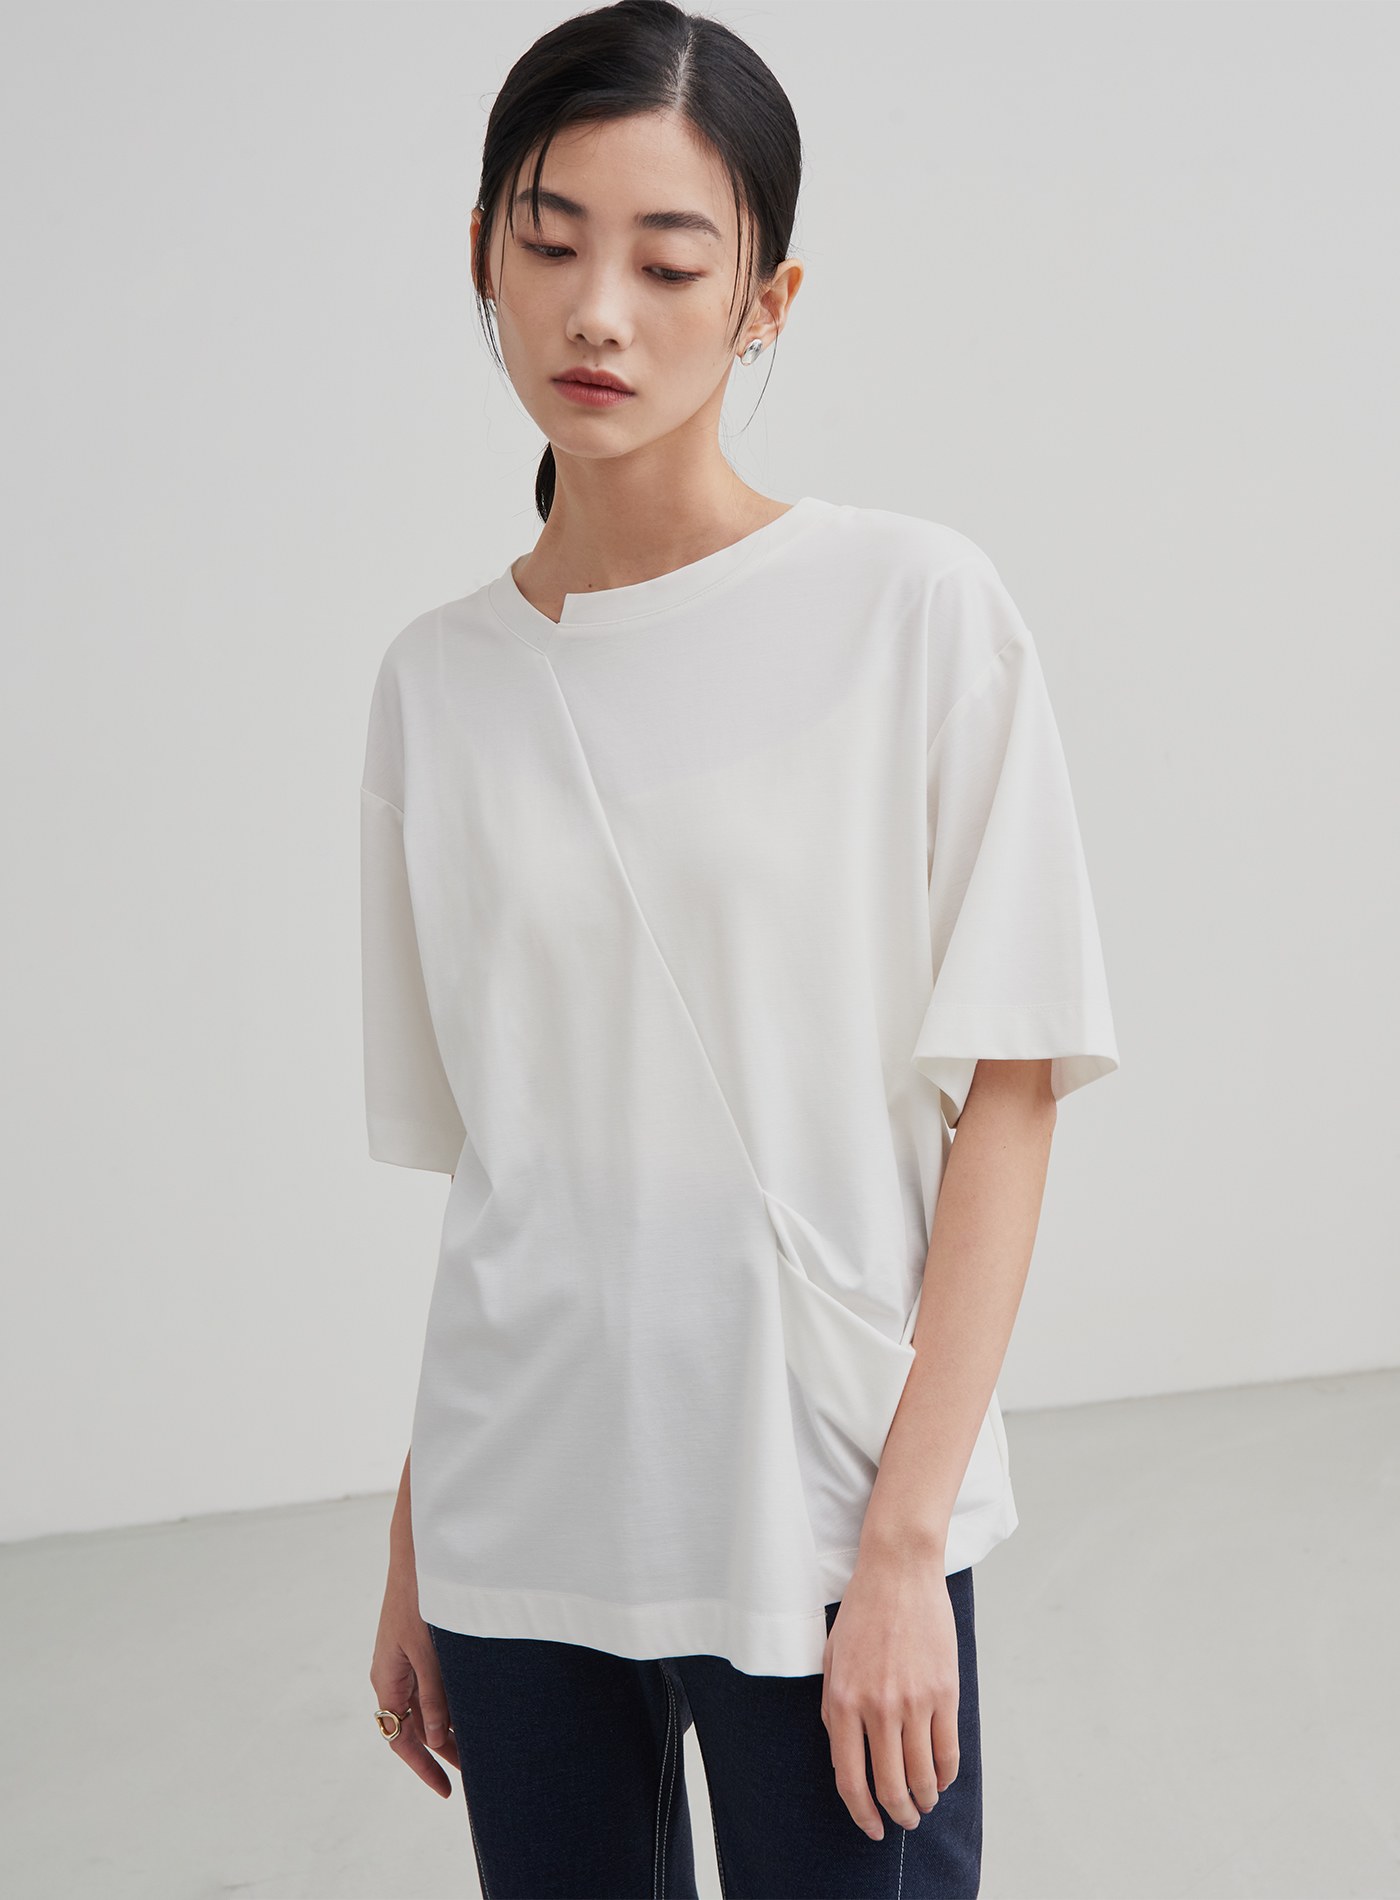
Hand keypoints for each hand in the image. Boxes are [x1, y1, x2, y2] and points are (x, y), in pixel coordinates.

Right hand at [370, 1559, 459, 1796]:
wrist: (418, 1553)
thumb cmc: (419, 1597)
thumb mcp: (428, 1652)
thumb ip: (434, 1695)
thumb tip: (437, 1739)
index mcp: (386, 1679)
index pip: (400, 1739)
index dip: (424, 1767)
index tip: (446, 1791)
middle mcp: (394, 1674)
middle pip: (416, 1726)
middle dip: (444, 1750)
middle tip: (477, 1772)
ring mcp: (407, 1660)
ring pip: (428, 1706)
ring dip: (451, 1726)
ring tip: (483, 1744)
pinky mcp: (421, 1645)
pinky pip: (435, 1683)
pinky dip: (453, 1700)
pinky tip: (477, 1709)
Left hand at [819, 1556, 960, 1840]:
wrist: (898, 1571)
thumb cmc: (862, 1611)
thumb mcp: (830, 1658)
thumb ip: (833, 1708)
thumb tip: (845, 1754)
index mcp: (842, 1701)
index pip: (850, 1778)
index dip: (861, 1812)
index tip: (871, 1826)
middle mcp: (877, 1707)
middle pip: (889, 1785)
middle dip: (898, 1813)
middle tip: (903, 1820)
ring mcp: (913, 1701)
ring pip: (922, 1774)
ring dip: (924, 1799)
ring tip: (924, 1803)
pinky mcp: (944, 1691)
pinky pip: (948, 1749)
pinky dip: (946, 1774)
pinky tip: (941, 1778)